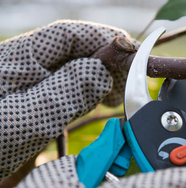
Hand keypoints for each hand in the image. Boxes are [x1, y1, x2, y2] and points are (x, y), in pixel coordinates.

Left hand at [0, 20, 138, 180]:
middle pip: (76, 47)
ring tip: (113, 99)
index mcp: (20, 58)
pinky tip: (96, 101)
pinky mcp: (39, 91)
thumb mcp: (26, 121)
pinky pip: (70, 81)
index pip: (70, 35)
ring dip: (100, 76)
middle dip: (107, 62)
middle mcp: (28, 60)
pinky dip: (89, 89)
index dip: (106, 40)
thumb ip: (64, 95)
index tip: (133, 58)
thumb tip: (102, 72)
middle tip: (125, 87)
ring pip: (76, 64)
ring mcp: (34, 76)